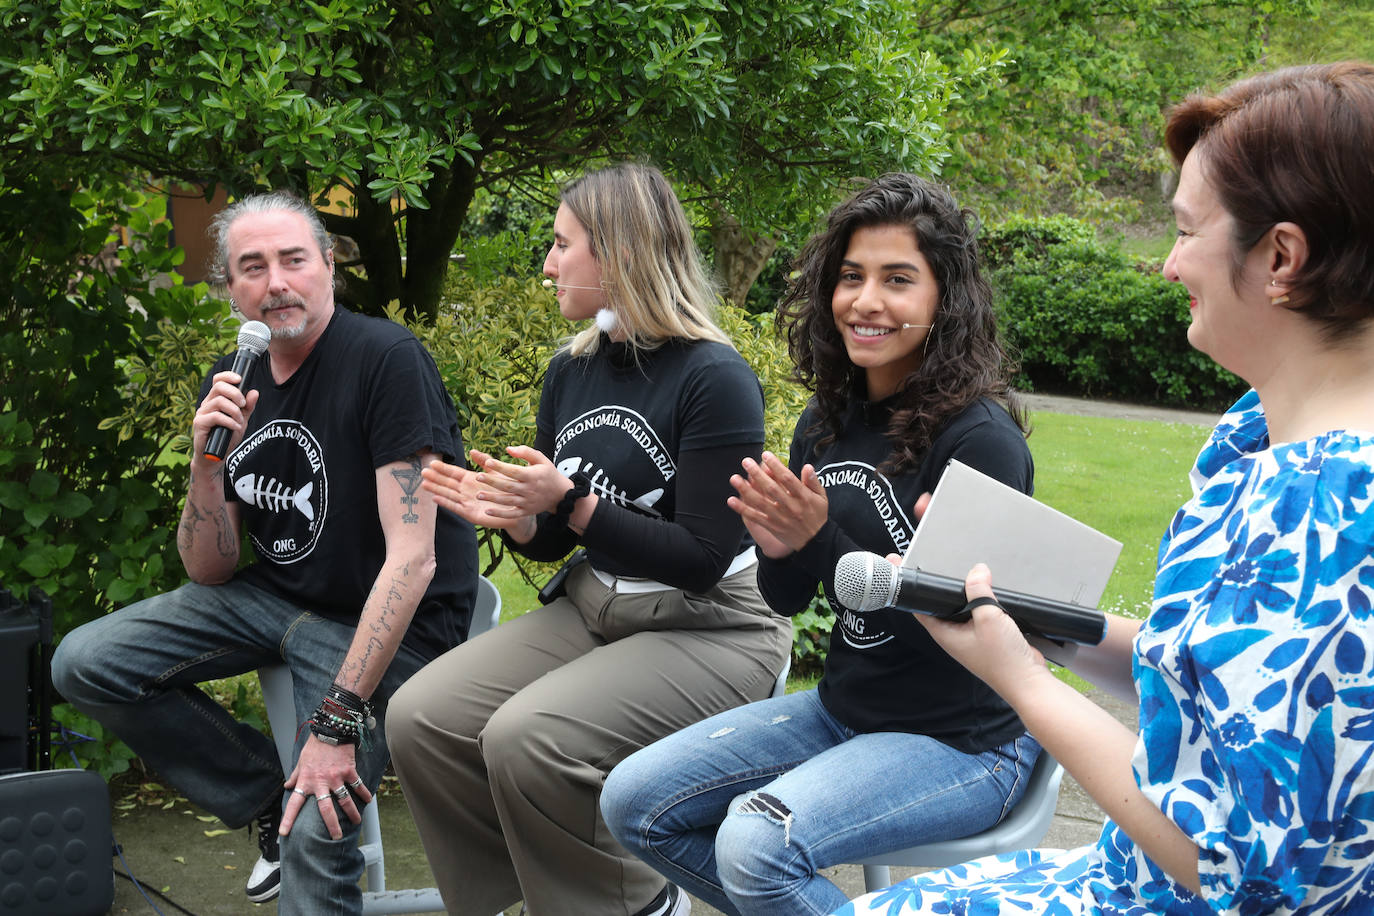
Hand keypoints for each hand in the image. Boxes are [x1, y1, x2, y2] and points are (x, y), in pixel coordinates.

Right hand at [191, 369, 259, 461]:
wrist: (216, 457)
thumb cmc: (227, 437)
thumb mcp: (241, 420)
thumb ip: (247, 407)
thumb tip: (254, 392)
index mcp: (215, 400)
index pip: (218, 380)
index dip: (228, 376)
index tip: (240, 379)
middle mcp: (207, 404)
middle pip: (219, 387)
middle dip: (235, 393)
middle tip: (243, 405)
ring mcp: (201, 413)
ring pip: (219, 401)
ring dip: (234, 411)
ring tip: (240, 421)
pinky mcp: (199, 423)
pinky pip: (216, 416)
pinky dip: (229, 421)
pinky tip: (235, 427)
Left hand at [280, 736, 372, 839]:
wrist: (331, 730)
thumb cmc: (314, 746)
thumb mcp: (301, 761)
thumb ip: (295, 775)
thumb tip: (288, 786)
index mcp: (306, 781)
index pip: (294, 803)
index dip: (288, 818)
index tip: (284, 833)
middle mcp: (320, 782)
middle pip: (325, 809)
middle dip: (331, 825)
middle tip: (336, 837)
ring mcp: (336, 777)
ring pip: (344, 800)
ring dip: (351, 812)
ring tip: (356, 821)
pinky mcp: (349, 770)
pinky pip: (357, 785)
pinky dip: (363, 793)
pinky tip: (368, 800)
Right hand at [421, 453, 535, 537]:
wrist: (517, 508)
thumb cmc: (507, 490)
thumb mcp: (496, 472)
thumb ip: (485, 461)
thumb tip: (472, 450)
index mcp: (472, 480)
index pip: (454, 473)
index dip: (443, 468)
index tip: (432, 462)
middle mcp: (467, 491)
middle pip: (448, 483)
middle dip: (436, 478)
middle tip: (422, 472)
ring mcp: (468, 502)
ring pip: (449, 494)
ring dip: (437, 489)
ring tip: (424, 484)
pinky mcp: (470, 513)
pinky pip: (456, 507)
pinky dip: (446, 503)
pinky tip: (436, 498)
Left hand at [470, 445, 572, 517]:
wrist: (561, 494)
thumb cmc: (548, 473)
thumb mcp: (541, 459)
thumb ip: (526, 452)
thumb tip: (508, 449)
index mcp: (532, 475)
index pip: (514, 471)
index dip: (501, 467)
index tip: (488, 461)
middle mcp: (529, 489)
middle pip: (508, 486)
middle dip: (492, 481)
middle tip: (478, 476)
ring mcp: (527, 502)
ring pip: (507, 500)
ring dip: (492, 498)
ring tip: (478, 495)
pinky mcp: (526, 511)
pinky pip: (512, 514)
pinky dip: (500, 514)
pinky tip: (488, 511)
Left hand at [726, 452, 827, 557]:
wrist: (816, 542)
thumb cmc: (818, 516)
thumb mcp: (821, 497)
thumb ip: (813, 481)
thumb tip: (807, 466)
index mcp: (803, 497)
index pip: (788, 479)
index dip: (776, 466)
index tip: (766, 455)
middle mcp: (790, 507)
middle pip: (771, 489)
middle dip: (757, 474)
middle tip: (746, 461)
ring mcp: (780, 517)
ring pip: (760, 502)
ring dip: (745, 490)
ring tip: (734, 478)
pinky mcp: (772, 526)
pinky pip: (755, 517)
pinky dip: (743, 509)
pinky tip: (731, 500)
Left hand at [912, 563, 1051, 702]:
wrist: (1028, 681)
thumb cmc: (1004, 660)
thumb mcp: (989, 617)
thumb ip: (980, 592)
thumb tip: (977, 571)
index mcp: (945, 634)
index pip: (921, 609)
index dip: (916, 591)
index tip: (914, 573)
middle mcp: (954, 635)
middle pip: (943, 606)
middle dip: (946, 589)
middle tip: (949, 570)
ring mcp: (970, 637)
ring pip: (963, 609)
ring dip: (969, 596)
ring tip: (975, 580)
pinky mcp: (986, 636)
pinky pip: (980, 614)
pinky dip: (984, 604)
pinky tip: (991, 595)